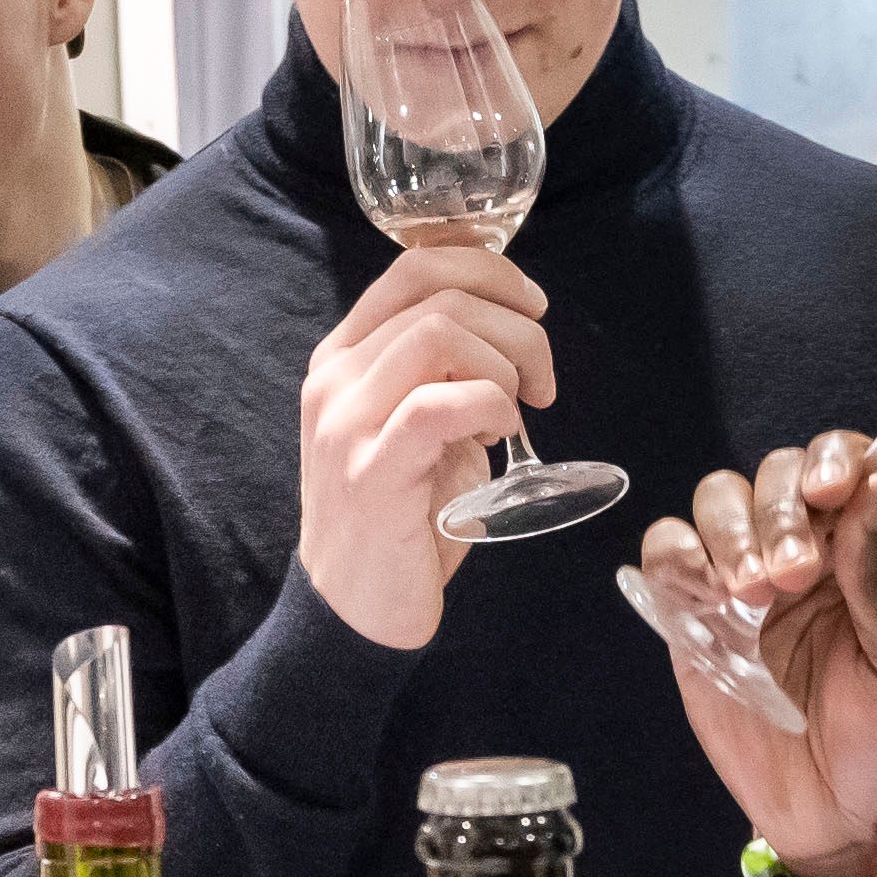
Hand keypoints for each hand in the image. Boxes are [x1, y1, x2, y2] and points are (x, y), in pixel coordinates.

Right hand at [295, 241, 554, 650]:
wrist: (354, 610)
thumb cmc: (401, 519)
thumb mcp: (419, 428)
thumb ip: (447, 375)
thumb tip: (512, 336)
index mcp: (342, 357)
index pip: (413, 266)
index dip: (488, 269)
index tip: (532, 308)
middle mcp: (334, 378)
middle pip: (439, 294)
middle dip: (516, 325)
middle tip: (542, 380)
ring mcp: (345, 423)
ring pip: (440, 334)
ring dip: (506, 363)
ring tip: (520, 410)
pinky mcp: (372, 471)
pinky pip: (440, 404)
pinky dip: (489, 405)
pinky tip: (501, 432)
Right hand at [629, 432, 876, 876]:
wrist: (849, 822)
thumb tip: (870, 485)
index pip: (861, 466)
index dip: (839, 461)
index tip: (831, 492)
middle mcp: (820, 549)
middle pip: (782, 474)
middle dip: (779, 511)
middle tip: (789, 577)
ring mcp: (755, 580)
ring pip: (722, 501)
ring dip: (729, 529)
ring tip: (749, 593)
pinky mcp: (700, 618)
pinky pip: (671, 556)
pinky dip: (676, 555)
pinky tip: (703, 593)